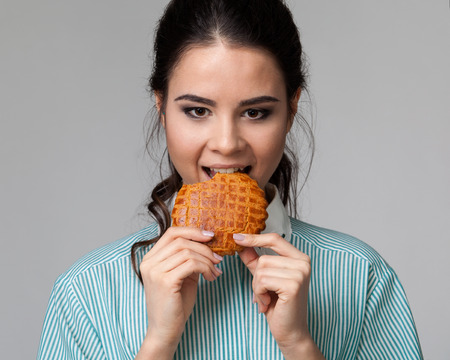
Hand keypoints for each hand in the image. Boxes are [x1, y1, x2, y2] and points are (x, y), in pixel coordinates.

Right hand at [137, 227, 222, 357]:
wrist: (166, 330)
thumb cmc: (175, 303)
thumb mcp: (182, 275)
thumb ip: (188, 258)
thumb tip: (208, 242)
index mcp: (151, 258)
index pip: (171, 233)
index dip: (193, 231)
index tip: (210, 237)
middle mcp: (149, 262)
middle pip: (181, 240)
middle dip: (204, 247)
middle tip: (218, 258)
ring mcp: (155, 271)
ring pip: (188, 252)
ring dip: (207, 260)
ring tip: (215, 271)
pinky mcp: (165, 281)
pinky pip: (191, 264)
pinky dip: (205, 268)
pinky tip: (211, 277)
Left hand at [235, 233, 323, 358]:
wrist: (290, 331)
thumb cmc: (279, 305)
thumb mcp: (265, 278)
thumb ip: (254, 259)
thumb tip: (240, 242)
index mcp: (299, 258)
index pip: (274, 239)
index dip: (255, 238)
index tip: (237, 237)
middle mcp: (303, 263)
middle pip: (263, 259)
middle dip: (256, 278)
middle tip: (265, 293)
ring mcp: (300, 273)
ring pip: (261, 270)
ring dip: (257, 287)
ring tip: (267, 299)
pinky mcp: (293, 285)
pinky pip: (262, 280)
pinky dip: (259, 293)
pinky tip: (269, 303)